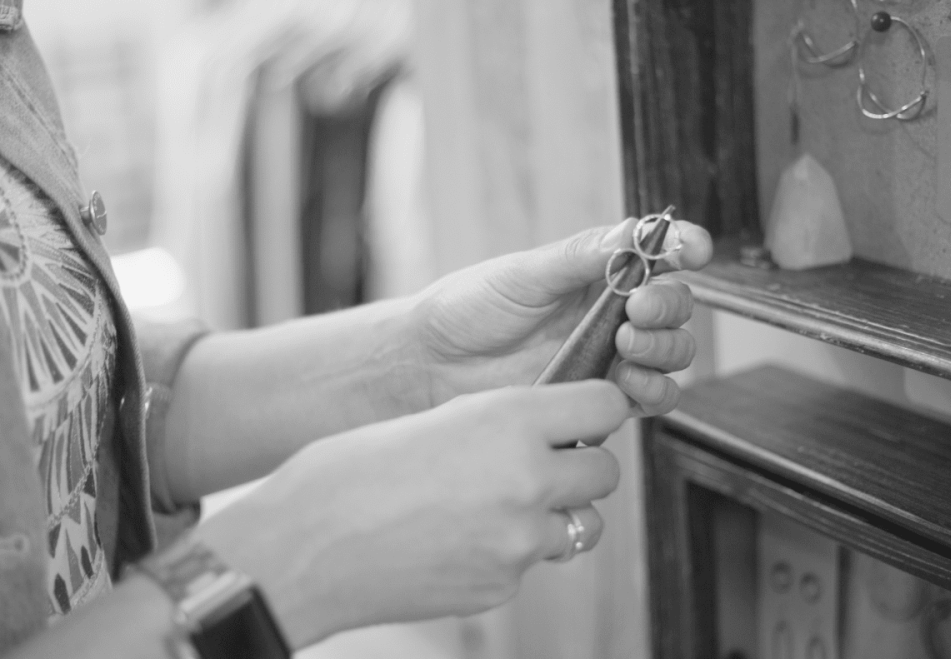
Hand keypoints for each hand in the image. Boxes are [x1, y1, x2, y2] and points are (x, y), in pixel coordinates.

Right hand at [195, 381, 628, 648]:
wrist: (303, 549)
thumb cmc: (349, 472)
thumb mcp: (433, 419)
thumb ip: (499, 426)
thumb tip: (539, 436)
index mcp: (509, 420)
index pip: (605, 406)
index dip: (595, 409)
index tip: (582, 416)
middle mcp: (528, 479)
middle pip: (605, 472)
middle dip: (579, 467)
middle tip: (540, 464)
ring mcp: (519, 541)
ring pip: (581, 526)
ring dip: (553, 515)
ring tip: (498, 507)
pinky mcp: (502, 587)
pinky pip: (532, 564)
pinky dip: (510, 552)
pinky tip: (461, 540)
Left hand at [412, 218, 712, 415]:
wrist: (431, 365)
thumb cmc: (470, 309)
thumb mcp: (525, 274)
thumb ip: (583, 256)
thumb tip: (637, 230)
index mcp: (596, 272)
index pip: (657, 254)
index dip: (685, 248)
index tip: (693, 249)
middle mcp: (610, 312)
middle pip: (675, 308)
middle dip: (669, 307)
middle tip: (637, 309)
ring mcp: (608, 356)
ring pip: (671, 354)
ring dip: (664, 349)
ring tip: (627, 346)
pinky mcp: (598, 397)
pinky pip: (649, 398)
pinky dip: (653, 390)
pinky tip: (627, 383)